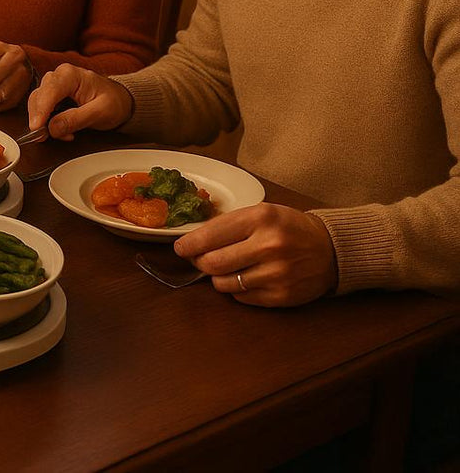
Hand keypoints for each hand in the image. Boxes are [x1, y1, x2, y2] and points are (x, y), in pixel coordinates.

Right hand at [26, 63, 133, 138]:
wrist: (120, 101)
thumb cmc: (113, 102)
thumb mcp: (100, 112)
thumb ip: (76, 119)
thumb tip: (52, 128)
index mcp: (70, 74)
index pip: (49, 92)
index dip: (41, 110)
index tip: (36, 128)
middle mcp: (58, 76)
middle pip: (38, 97)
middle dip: (40, 118)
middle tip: (45, 137)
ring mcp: (53, 85)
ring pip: (36, 103)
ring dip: (43, 122)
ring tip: (64, 134)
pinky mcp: (52, 96)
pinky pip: (41, 109)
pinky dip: (46, 122)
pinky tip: (61, 130)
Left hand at [174, 203, 338, 306]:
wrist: (330, 249)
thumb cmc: (288, 227)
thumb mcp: (261, 213)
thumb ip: (228, 225)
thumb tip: (191, 242)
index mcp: (260, 218)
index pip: (209, 235)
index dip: (188, 245)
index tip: (180, 248)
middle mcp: (268, 246)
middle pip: (211, 262)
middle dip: (199, 262)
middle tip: (200, 259)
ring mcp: (276, 274)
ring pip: (223, 284)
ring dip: (217, 277)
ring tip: (227, 268)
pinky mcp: (281, 296)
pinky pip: (241, 298)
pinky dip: (236, 289)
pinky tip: (247, 277)